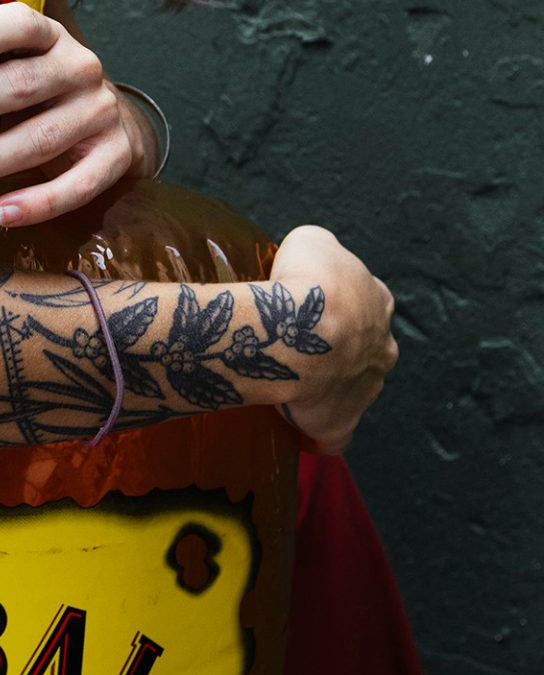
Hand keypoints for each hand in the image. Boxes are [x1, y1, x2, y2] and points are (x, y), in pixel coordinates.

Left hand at [0, 1, 157, 226]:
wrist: (108, 125)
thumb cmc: (30, 93)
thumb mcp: (6, 66)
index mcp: (46, 36)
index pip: (17, 24)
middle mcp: (78, 67)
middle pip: (20, 84)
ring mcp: (99, 112)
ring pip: (41, 138)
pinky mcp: (114, 156)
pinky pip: (80, 184)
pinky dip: (41, 201)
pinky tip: (2, 213)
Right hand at [270, 225, 398, 453]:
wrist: (304, 333)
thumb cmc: (309, 282)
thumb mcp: (312, 241)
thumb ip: (319, 251)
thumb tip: (312, 258)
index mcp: (378, 302)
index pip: (368, 301)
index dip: (342, 301)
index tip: (315, 303)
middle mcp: (383, 348)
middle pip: (366, 349)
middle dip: (342, 348)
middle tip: (302, 343)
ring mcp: (367, 387)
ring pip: (352, 388)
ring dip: (329, 386)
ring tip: (290, 379)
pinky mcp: (343, 420)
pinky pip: (335, 432)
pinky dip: (323, 431)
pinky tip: (302, 426)